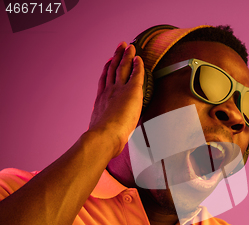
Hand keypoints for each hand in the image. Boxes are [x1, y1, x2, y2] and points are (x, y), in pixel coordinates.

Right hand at [89, 42, 143, 157]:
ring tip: (128, 47)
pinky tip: (139, 59)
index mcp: (101, 102)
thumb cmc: (104, 140)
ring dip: (126, 56)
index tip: (108, 63)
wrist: (104, 137)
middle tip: (120, 47)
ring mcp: (119, 90)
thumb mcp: (103, 133)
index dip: (107, 71)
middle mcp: (108, 92)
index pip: (104, 82)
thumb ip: (107, 132)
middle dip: (116, 57)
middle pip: (112, 70)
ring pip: (123, 68)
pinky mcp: (132, 91)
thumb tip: (110, 144)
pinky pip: (136, 74)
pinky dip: (137, 65)